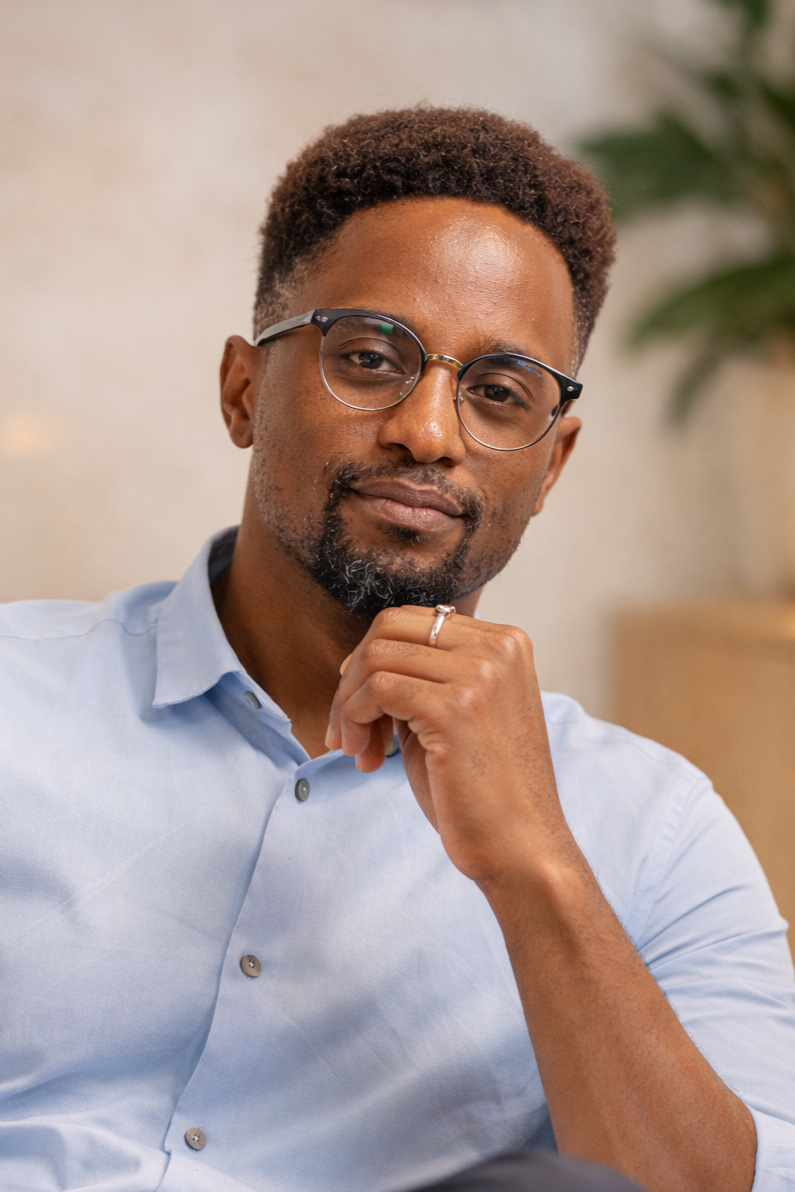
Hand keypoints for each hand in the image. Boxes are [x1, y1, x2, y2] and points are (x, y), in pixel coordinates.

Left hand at [326, 605, 576, 884]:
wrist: (522, 849)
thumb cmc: (484, 791)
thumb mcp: (458, 713)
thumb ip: (423, 677)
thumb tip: (359, 658)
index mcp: (506, 642)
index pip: (413, 620)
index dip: (372, 659)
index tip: (358, 705)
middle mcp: (498, 648)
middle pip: (390, 627)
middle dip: (353, 675)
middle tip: (346, 728)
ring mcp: (480, 675)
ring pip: (377, 658)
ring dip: (348, 705)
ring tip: (357, 750)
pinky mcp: (456, 708)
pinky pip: (376, 691)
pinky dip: (354, 720)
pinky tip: (365, 759)